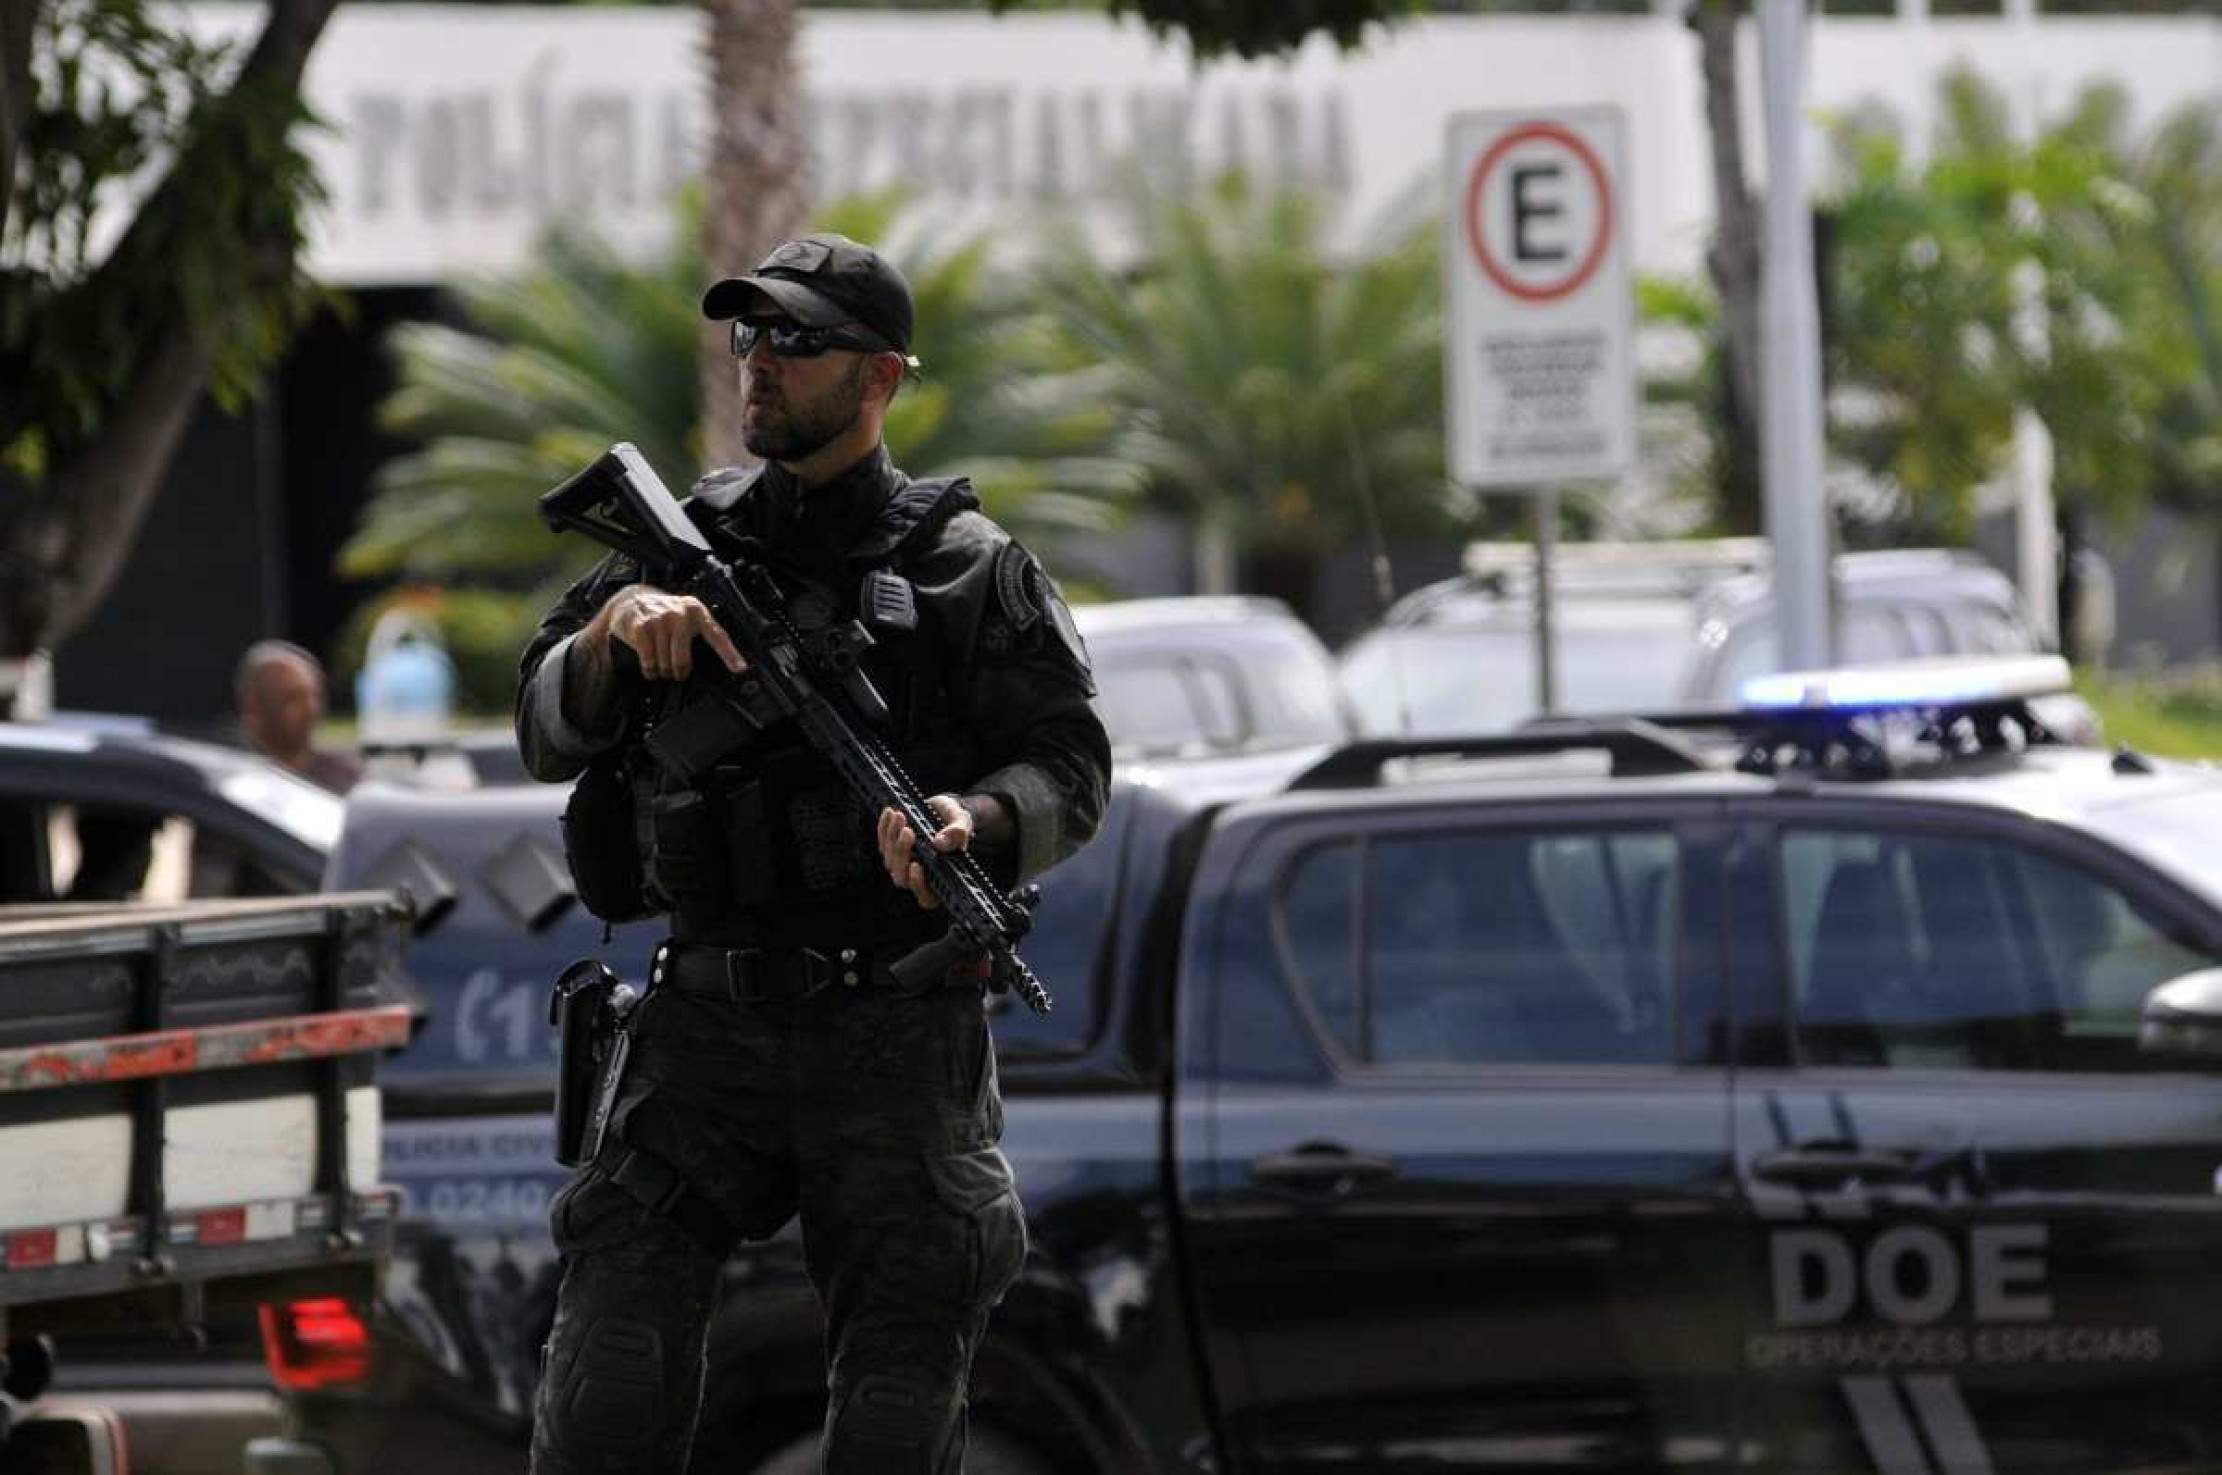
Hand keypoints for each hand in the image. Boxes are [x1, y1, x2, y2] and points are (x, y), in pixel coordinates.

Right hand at [599, 585, 746, 681]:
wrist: (632, 599)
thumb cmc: (665, 614)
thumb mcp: (687, 615)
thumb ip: (702, 631)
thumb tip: (722, 660)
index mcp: (697, 612)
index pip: (717, 636)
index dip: (730, 654)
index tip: (740, 669)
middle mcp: (680, 614)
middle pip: (683, 659)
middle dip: (680, 672)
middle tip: (678, 674)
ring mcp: (660, 620)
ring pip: (665, 662)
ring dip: (663, 672)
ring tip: (662, 669)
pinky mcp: (642, 627)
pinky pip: (649, 660)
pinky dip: (650, 670)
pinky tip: (651, 669)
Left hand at [877, 796, 971, 910]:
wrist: (943, 809)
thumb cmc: (955, 822)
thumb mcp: (962, 823)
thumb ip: (957, 833)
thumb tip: (939, 843)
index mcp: (940, 877)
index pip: (927, 897)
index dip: (919, 886)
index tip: (916, 866)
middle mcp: (918, 876)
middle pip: (902, 877)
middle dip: (902, 853)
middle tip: (909, 830)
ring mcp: (902, 864)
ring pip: (889, 860)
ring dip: (892, 838)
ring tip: (901, 816)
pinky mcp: (891, 849)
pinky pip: (882, 842)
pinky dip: (884, 828)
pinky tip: (890, 812)